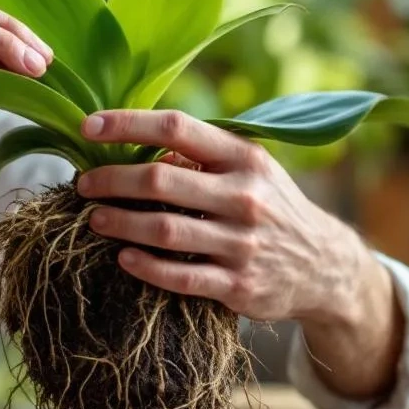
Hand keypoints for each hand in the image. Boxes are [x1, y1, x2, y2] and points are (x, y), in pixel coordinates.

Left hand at [75, 109, 379, 325]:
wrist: (324, 265)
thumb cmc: (272, 206)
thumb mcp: (250, 169)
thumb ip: (202, 155)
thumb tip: (145, 144)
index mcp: (244, 157)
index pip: (176, 126)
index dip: (127, 123)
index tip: (89, 127)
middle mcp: (245, 196)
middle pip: (161, 179)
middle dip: (112, 179)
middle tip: (84, 183)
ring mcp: (242, 243)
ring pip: (164, 230)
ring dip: (119, 222)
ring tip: (94, 218)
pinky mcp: (239, 285)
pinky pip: (180, 276)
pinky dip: (146, 266)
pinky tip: (124, 258)